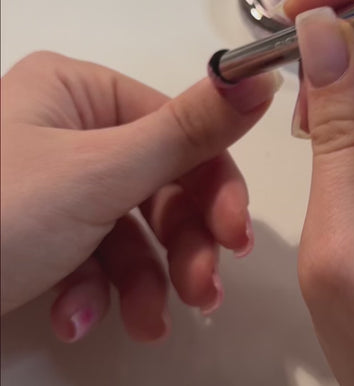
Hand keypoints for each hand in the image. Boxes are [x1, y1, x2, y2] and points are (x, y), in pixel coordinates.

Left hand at [1, 52, 280, 341]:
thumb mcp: (100, 173)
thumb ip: (190, 129)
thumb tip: (261, 77)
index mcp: (81, 92)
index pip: (179, 130)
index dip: (215, 185)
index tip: (237, 238)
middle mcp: (72, 130)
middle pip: (159, 185)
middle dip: (182, 246)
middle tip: (204, 294)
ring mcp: (57, 182)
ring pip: (132, 228)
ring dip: (145, 280)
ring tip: (148, 323)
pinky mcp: (44, 230)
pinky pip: (93, 253)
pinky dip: (96, 290)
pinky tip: (80, 320)